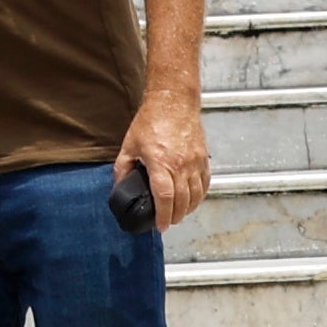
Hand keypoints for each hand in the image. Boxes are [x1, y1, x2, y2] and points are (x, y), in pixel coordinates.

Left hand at [119, 98, 210, 229]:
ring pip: (196, 196)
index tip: (160, 226)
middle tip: (168, 221)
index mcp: (160, 162)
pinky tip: (192, 200)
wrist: (173, 101)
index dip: (163, 216)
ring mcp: (195, 162)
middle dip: (175, 217)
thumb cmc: (152, 119)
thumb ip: (122, 168)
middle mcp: (180, 164)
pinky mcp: (203, 158)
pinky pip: (205, 184)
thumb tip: (120, 187)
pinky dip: (200, 196)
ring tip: (179, 214)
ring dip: (188, 209)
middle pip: (182, 202)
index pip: (164, 198)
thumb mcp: (129, 144)